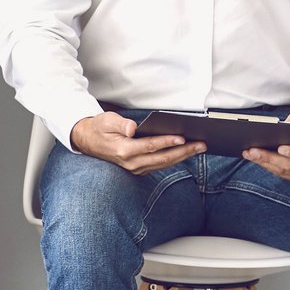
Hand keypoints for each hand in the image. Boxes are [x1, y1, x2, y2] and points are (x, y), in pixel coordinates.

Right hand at [70, 111, 203, 174]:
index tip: (182, 137)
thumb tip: (133, 128)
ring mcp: (135, 168)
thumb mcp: (107, 120)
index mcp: (123, 150)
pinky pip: (160, 165)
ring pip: (163, 164)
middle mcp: (131, 163)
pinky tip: (186, 152)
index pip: (150, 146)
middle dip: (184, 151)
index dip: (167, 142)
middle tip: (202, 144)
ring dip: (183, 156)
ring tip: (199, 148)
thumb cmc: (100, 128)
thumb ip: (120, 124)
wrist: (88, 141)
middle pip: (162, 158)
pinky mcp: (139, 168)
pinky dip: (174, 159)